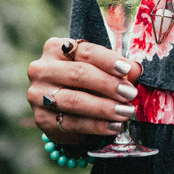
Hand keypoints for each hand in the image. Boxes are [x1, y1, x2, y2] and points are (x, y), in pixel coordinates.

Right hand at [26, 38, 142, 143]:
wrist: (64, 107)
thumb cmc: (86, 80)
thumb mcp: (100, 68)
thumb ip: (117, 68)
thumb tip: (135, 70)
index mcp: (56, 48)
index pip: (86, 51)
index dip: (108, 60)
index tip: (127, 69)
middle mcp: (42, 69)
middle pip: (79, 74)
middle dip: (108, 85)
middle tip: (130, 94)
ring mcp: (38, 95)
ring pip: (74, 100)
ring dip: (104, 107)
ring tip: (126, 112)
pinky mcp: (41, 118)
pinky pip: (72, 123)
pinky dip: (96, 126)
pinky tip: (114, 126)